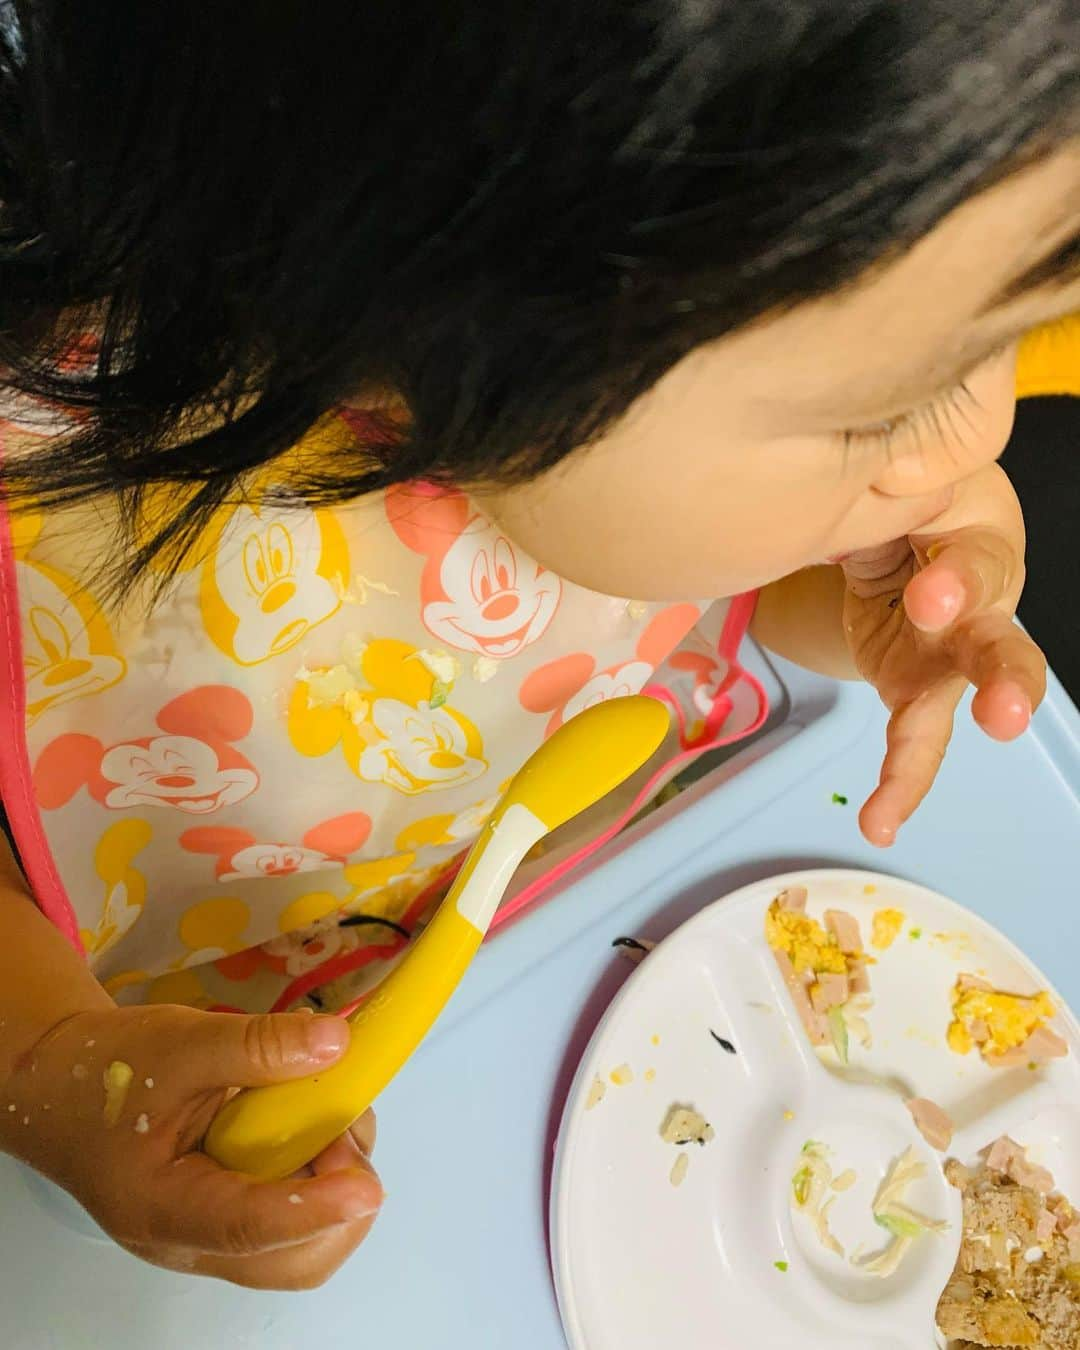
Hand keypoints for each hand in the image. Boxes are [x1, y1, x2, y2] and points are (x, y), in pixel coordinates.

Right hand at [0, 1004, 381, 1287]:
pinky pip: (297, 1216)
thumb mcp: (180, 1042)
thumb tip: (336, 1045)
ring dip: (335, 1181)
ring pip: (303, 1246)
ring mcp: (218, 1235)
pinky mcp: (237, 1215)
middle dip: (339, 1199)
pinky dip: (320, 1171)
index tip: (364, 1187)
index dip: (312, 1208)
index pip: (247, 1227)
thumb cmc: (108, 1072)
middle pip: (291, 1260)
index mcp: (163, 1207)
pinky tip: (302, 1119)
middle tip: (337, 1125)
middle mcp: (194, 1241)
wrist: (63, 1086)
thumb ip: (257, 1046)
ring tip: (318, 1111)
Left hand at [842, 464, 1045, 845]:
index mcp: (980, 530)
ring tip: (908, 799)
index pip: (977, 557)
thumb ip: (887, 485)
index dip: (958, 582)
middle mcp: (983, 598)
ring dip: (942, 749)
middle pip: (999, 639)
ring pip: (964, 704)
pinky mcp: (919, 685)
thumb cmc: (905, 487)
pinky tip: (880, 822)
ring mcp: (956, 651)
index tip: (928, 600)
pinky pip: (919, 738)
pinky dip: (900, 782)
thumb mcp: (900, 473)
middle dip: (1003, 677)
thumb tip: (852, 483)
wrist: (890, 516)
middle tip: (1002, 711)